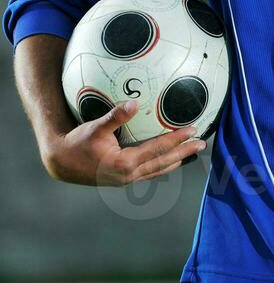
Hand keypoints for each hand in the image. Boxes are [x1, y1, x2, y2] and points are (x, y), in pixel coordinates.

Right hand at [42, 100, 206, 186]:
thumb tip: (133, 103)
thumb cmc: (78, 143)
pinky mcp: (124, 179)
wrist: (62, 164)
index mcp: (125, 163)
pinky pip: (150, 172)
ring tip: (192, 152)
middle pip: (164, 162)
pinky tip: (171, 160)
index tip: (193, 130)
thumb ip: (115, 116)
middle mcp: (129, 175)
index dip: (177, 139)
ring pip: (159, 170)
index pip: (158, 149)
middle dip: (184, 152)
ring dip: (177, 160)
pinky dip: (164, 166)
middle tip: (202, 143)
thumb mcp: (95, 128)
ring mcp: (127, 180)